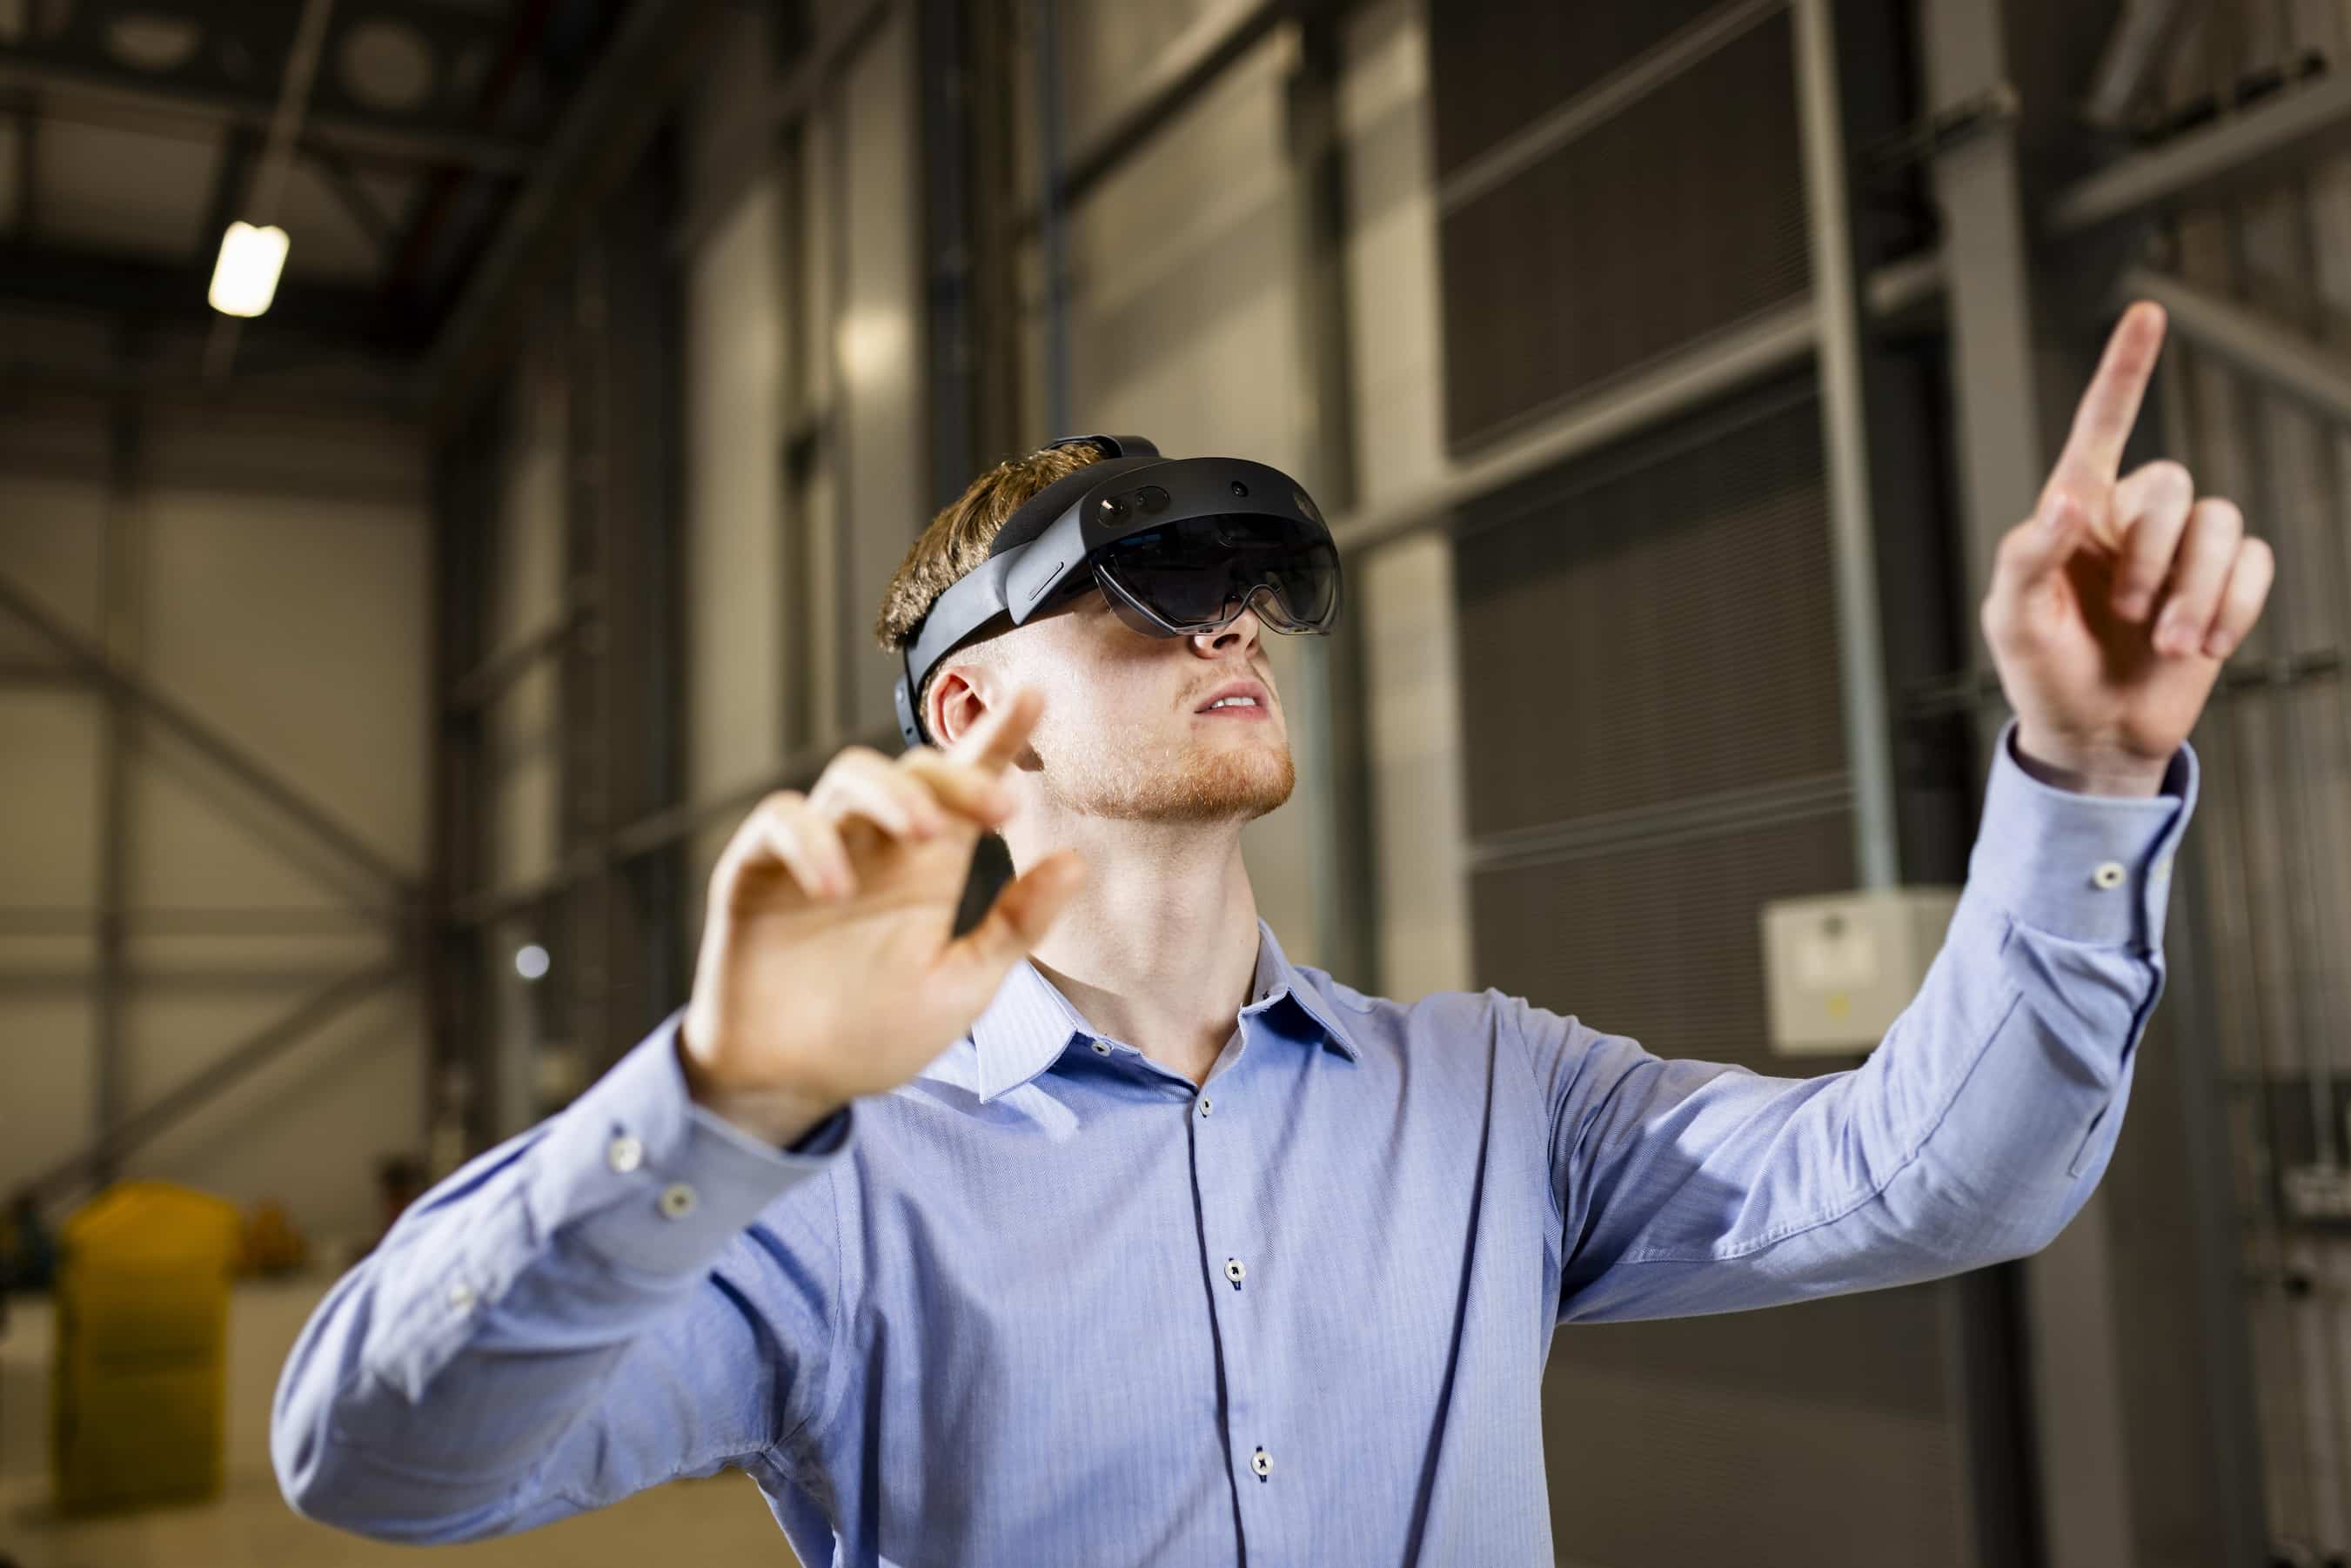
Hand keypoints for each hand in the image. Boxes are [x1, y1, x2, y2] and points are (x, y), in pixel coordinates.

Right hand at [678, 687, 1085, 1142]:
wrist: (793, 1086)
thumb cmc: (875, 1034)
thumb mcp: (961, 987)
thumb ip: (1015, 926)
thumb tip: (1077, 859)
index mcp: (929, 867)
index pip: (969, 784)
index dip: (1000, 736)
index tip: (1036, 696)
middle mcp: (876, 846)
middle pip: (915, 769)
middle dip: (958, 776)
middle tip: (996, 809)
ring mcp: (816, 853)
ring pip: (849, 777)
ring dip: (893, 795)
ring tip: (926, 838)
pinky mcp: (755, 872)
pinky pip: (779, 823)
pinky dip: (809, 841)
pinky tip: (836, 889)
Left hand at [1980, 301, 2275, 795]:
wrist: (2093, 734)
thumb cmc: (2041, 672)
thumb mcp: (2012, 618)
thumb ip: (2030, 554)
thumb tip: (2065, 501)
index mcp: (2074, 512)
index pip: (2100, 428)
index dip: (2124, 372)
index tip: (2148, 313)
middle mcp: (2132, 519)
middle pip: (2172, 488)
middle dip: (2153, 557)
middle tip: (2123, 618)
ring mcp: (2184, 551)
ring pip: (2223, 523)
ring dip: (2198, 588)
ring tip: (2167, 643)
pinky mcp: (2226, 585)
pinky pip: (2257, 563)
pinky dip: (2234, 606)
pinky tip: (2202, 647)